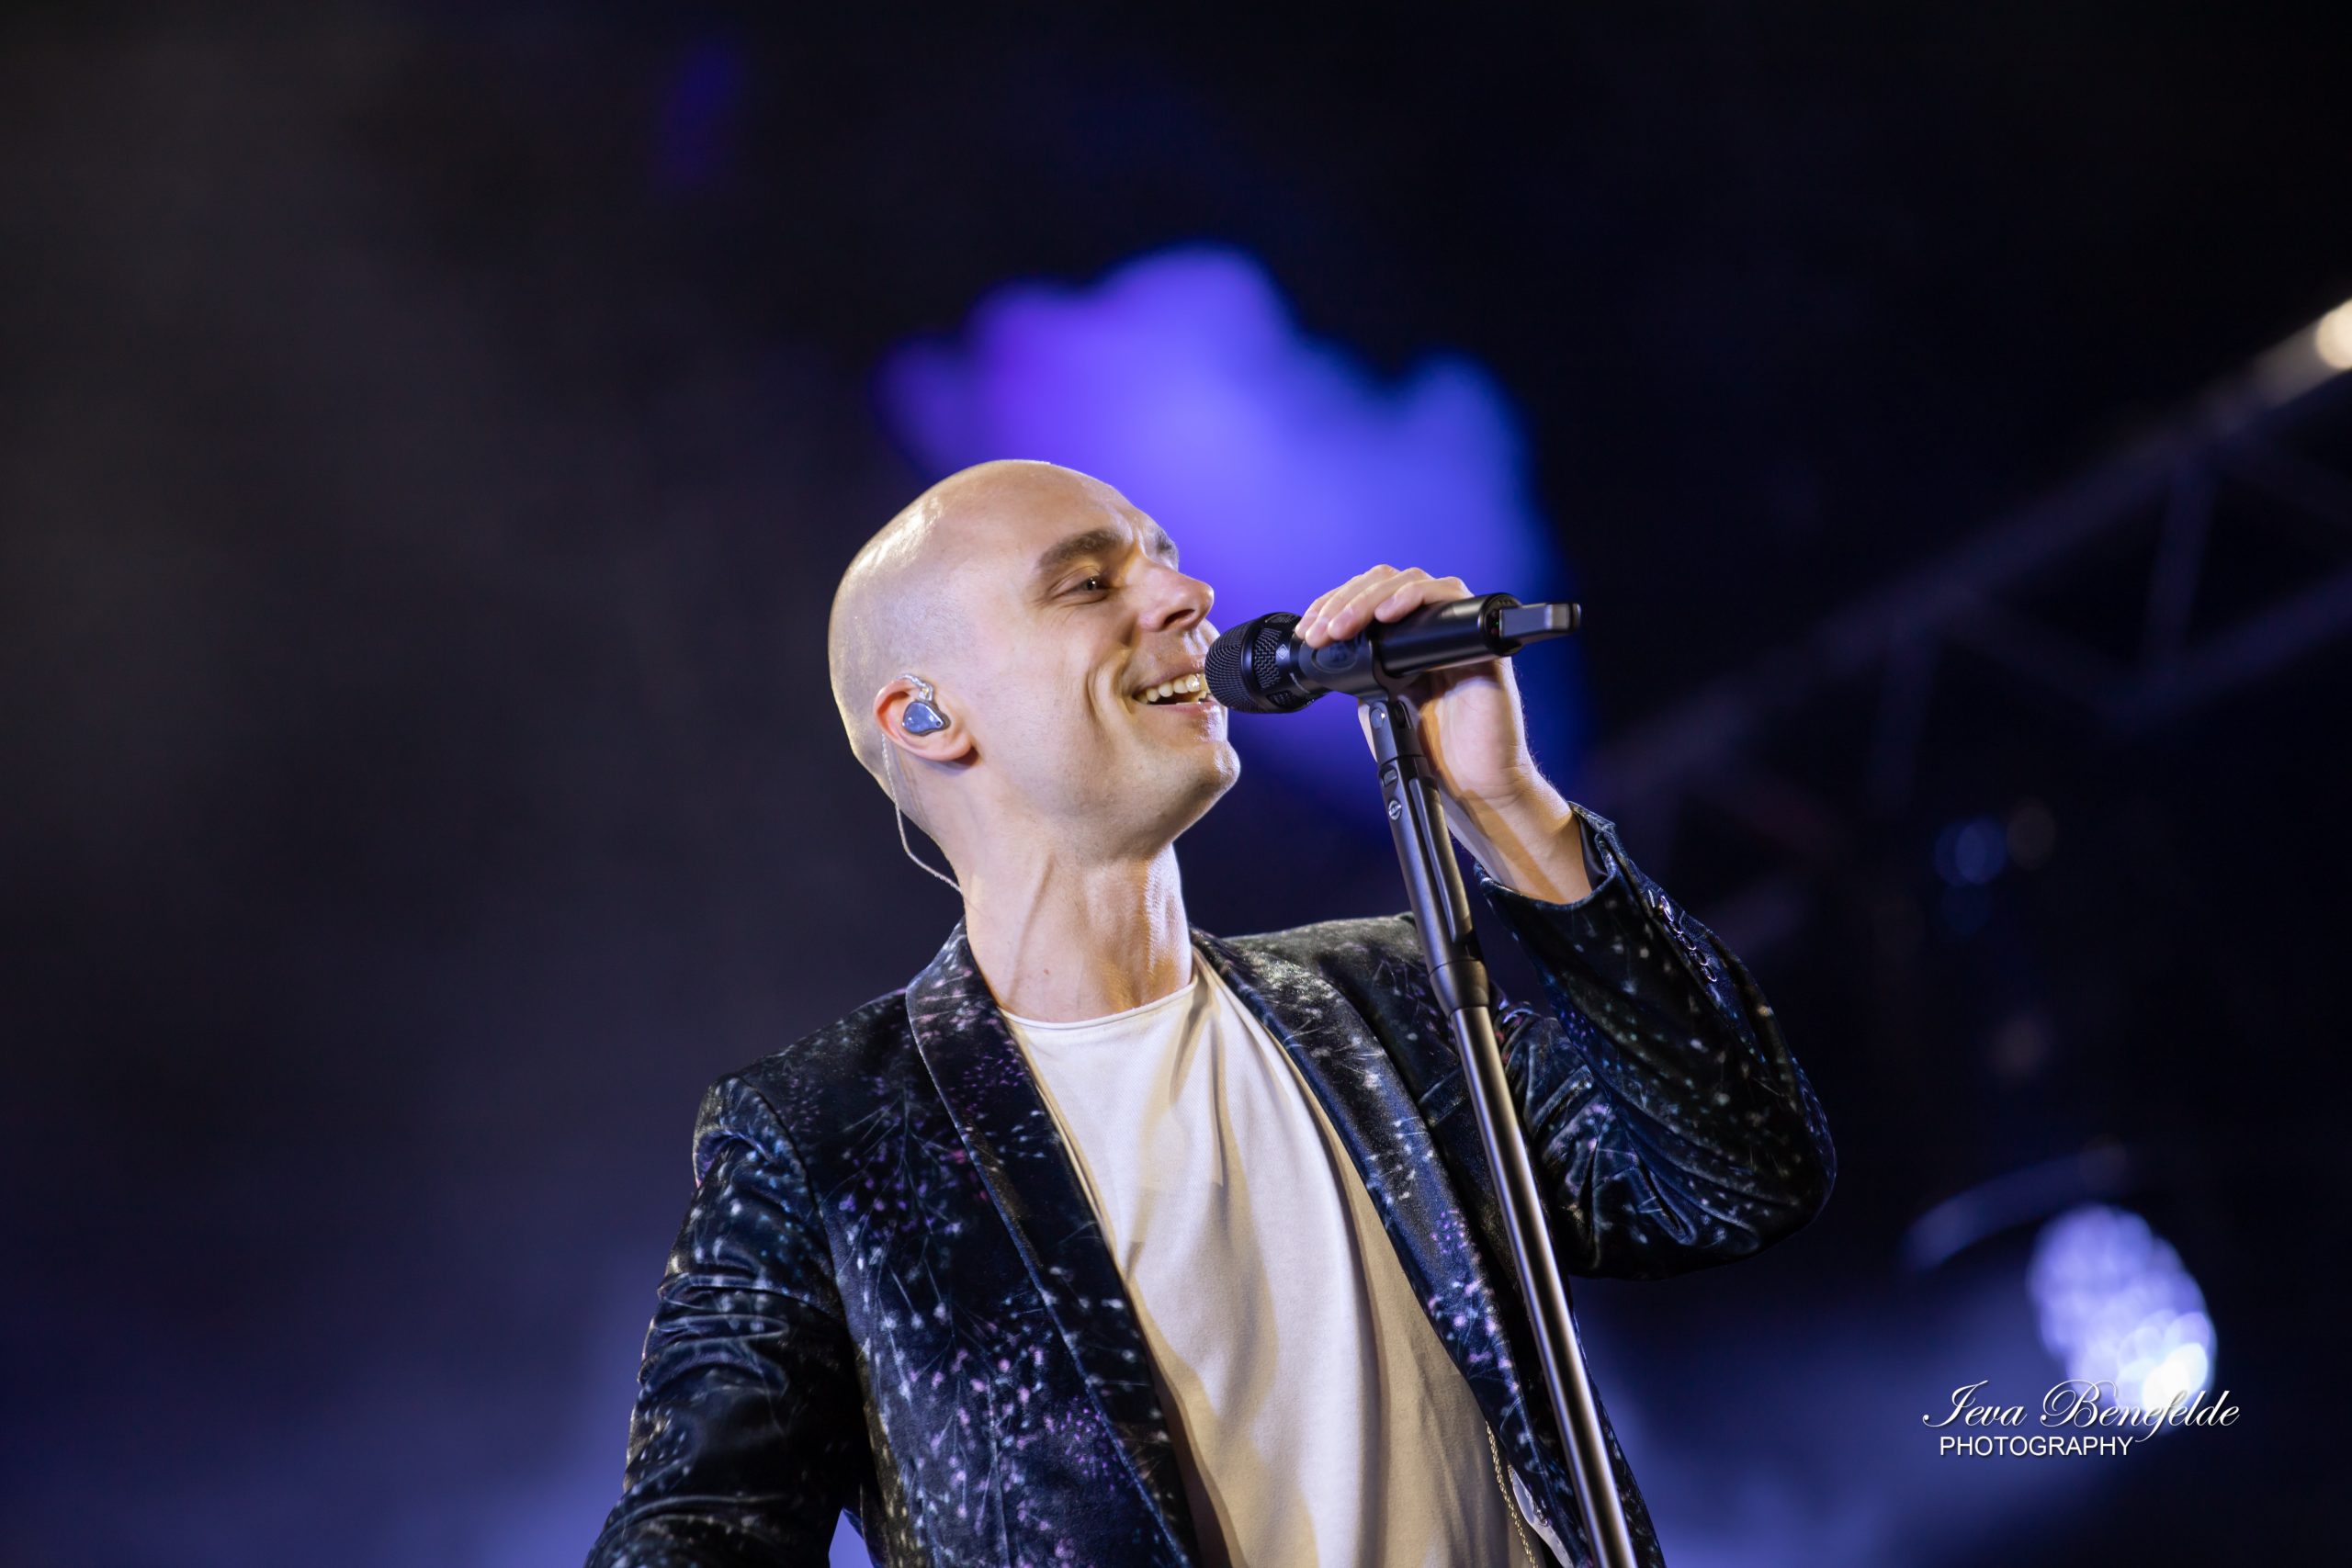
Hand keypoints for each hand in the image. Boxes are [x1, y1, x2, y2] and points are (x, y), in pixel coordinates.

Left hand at [1297, 565, 1589, 902]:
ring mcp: (1455, 631)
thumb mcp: (1377, 707)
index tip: (1308, 632)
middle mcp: (1430, 629)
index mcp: (1405, 641)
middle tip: (1322, 631)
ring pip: (1411, 581)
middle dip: (1343, 601)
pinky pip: (1451, 597)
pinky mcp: (1480, 640)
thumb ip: (1360, 675)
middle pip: (1384, 583)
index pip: (1367, 598)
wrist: (1470, 785)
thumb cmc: (1431, 752)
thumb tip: (1331, 649)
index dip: (1333, 605)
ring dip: (1368, 599)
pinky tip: (1388, 616)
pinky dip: (1414, 597)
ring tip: (1343, 626)